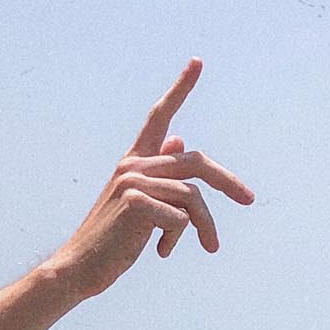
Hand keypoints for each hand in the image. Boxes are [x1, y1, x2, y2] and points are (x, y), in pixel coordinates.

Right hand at [49, 59, 252, 300]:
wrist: (80, 268)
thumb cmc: (111, 241)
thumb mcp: (139, 203)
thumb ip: (160, 174)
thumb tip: (180, 140)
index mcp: (133, 162)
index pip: (159, 117)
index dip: (180, 89)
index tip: (198, 62)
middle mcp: (132, 165)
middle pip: (197, 163)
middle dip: (228, 182)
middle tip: (249, 200)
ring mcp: (132, 181)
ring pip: (193, 197)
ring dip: (205, 226)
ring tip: (208, 247)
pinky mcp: (134, 202)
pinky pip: (179, 217)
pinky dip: (176, 237)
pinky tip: (161, 251)